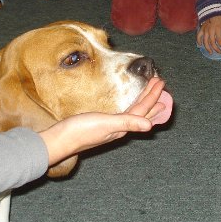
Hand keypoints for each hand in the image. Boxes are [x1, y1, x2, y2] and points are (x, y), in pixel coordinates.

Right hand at [38, 77, 166, 165]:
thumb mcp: (105, 124)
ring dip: (144, 103)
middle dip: (151, 98)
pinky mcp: (102, 124)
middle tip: (160, 85)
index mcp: (122, 127)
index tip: (160, 82)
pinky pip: (124, 115)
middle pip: (141, 111)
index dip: (153, 96)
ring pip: (134, 114)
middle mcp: (120, 128)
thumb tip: (149, 126)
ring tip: (153, 97)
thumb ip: (127, 123)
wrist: (60, 139)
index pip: (142, 109)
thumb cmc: (80, 131)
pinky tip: (129, 108)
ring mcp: (111, 127)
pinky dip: (131, 108)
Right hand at [197, 16, 220, 54]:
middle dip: (216, 48)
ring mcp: (205, 30)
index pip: (219, 40)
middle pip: (212, 42)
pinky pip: (198, 36)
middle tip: (219, 52)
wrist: (213, 12)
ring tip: (211, 52)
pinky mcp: (201, 29)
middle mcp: (210, 31)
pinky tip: (200, 45)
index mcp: (217, 29)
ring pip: (205, 41)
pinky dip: (199, 41)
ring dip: (208, 48)